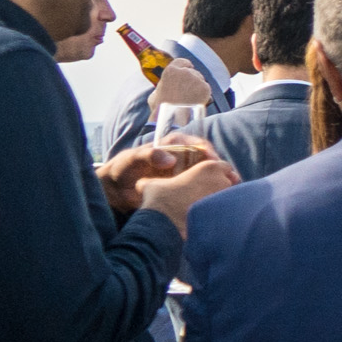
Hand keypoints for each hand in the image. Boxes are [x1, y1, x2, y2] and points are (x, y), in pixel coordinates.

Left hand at [109, 142, 234, 220]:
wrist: (114, 191)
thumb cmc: (122, 170)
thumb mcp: (132, 159)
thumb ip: (149, 155)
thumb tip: (171, 160)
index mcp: (172, 145)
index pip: (197, 143)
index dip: (208, 150)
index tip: (213, 160)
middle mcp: (181, 158)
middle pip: (207, 159)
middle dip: (218, 166)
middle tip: (226, 177)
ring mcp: (183, 173)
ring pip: (206, 174)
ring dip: (218, 179)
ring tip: (226, 188)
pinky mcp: (182, 188)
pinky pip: (199, 188)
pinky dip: (208, 191)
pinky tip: (215, 198)